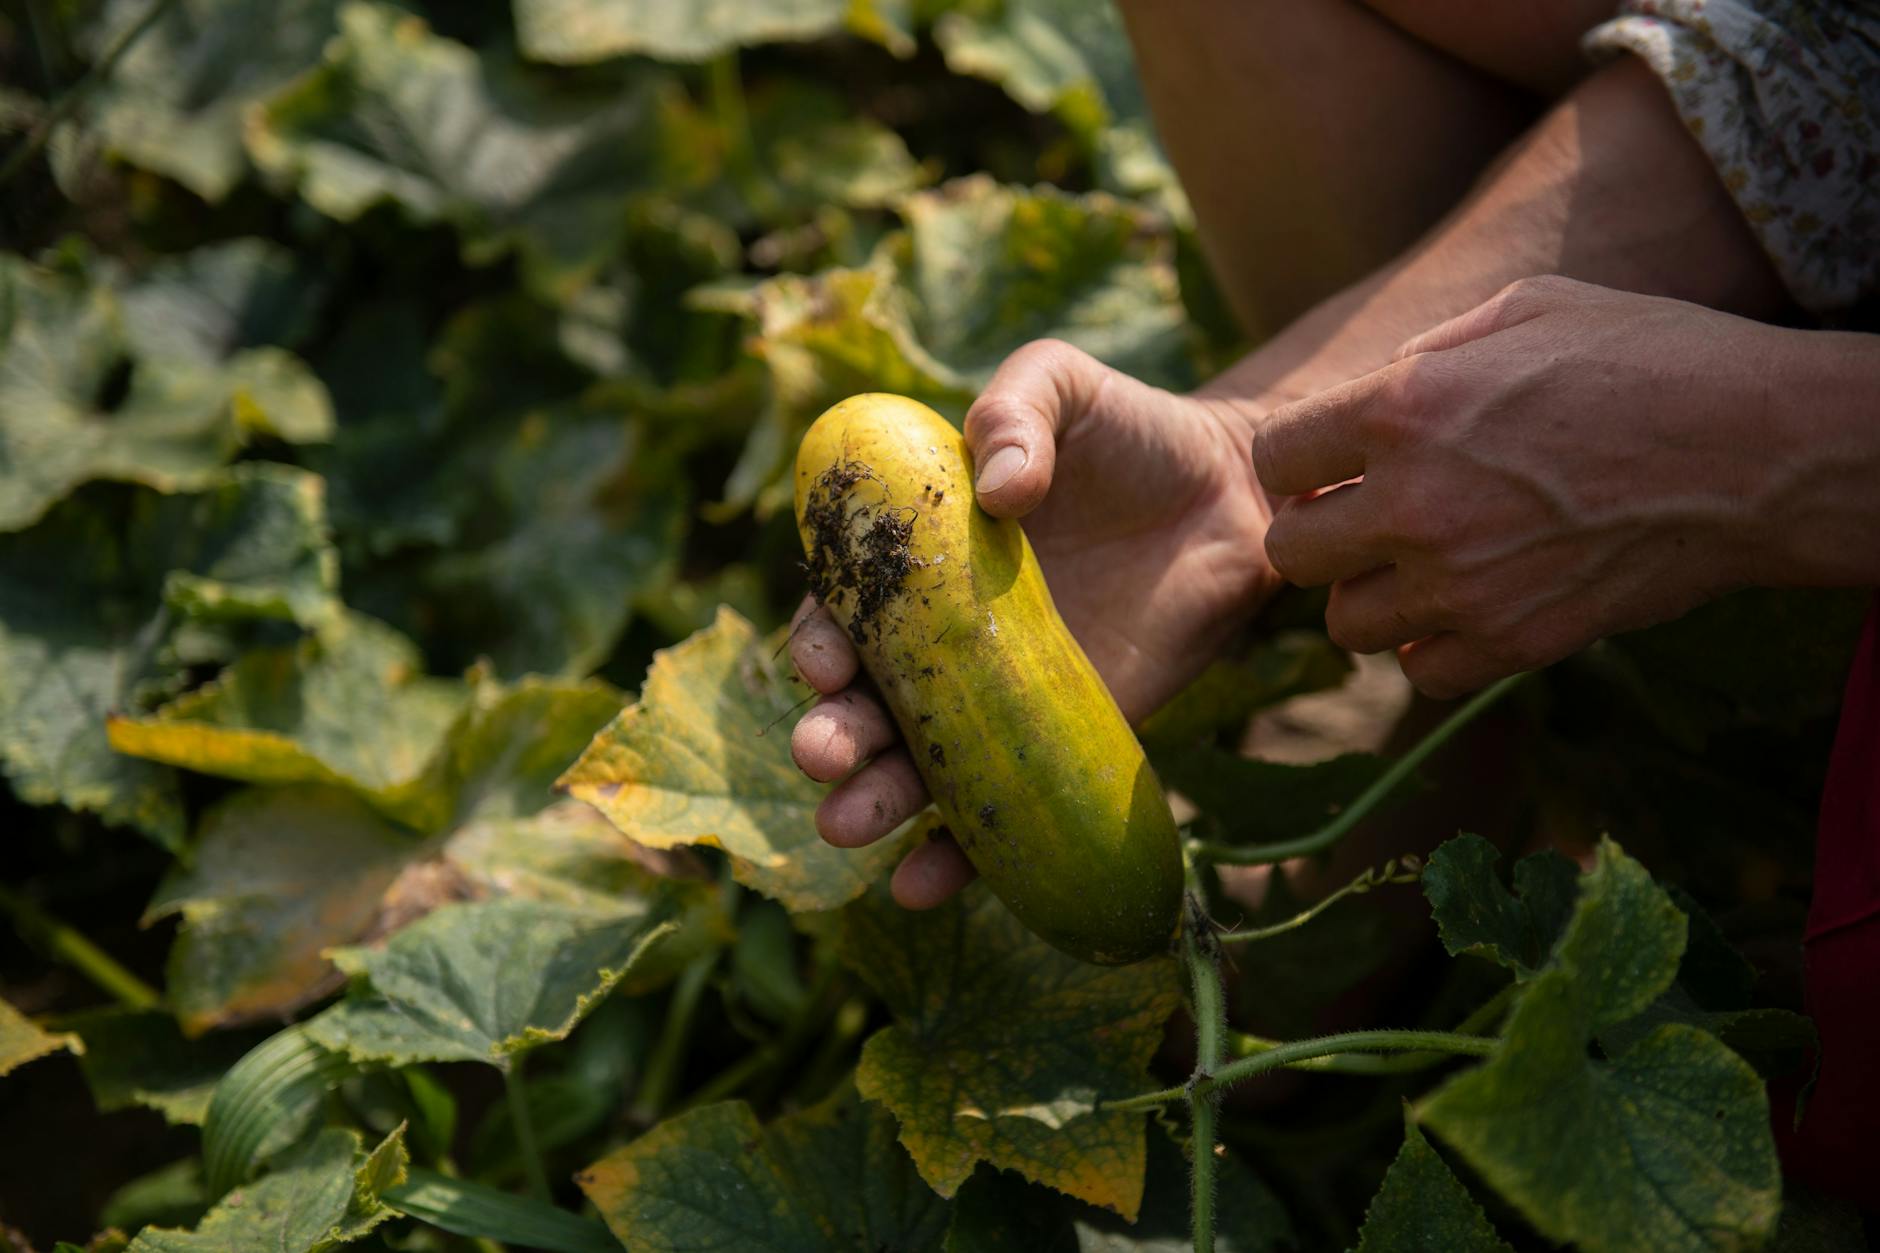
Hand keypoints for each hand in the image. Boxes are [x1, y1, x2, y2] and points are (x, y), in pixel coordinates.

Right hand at [789, 339, 1279, 907]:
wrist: (1234, 492)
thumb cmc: (1129, 431)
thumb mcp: (1062, 387)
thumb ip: (1017, 411)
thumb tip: (998, 492)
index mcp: (917, 560)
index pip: (845, 610)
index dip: (821, 639)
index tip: (825, 660)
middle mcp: (944, 642)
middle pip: (866, 703)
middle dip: (832, 735)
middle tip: (823, 756)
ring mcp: (1000, 704)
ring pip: (918, 767)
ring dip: (874, 803)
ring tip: (850, 827)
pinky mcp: (1064, 746)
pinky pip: (1003, 812)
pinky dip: (959, 858)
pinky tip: (922, 883)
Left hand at [1254, 276, 1788, 698]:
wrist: (1762, 451)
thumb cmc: (1653, 359)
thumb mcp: (1530, 310)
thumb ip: (1431, 348)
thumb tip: (1377, 383)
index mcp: (1403, 408)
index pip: (1274, 458)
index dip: (1297, 461)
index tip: (1331, 463)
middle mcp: (1414, 503)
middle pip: (1289, 552)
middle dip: (1317, 534)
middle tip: (1364, 519)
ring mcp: (1460, 584)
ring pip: (1343, 624)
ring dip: (1368, 595)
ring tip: (1416, 566)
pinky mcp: (1513, 642)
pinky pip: (1420, 669)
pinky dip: (1431, 647)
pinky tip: (1465, 608)